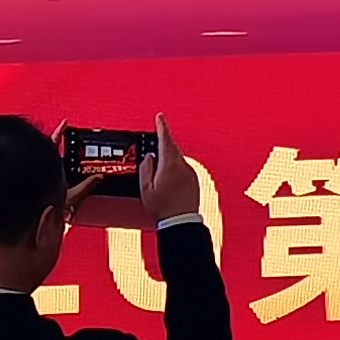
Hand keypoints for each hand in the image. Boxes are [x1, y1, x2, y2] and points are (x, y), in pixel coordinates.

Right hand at [140, 119, 203, 234]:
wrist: (181, 221)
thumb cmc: (163, 208)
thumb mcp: (145, 188)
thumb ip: (146, 169)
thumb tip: (149, 158)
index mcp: (169, 164)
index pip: (165, 138)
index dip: (162, 126)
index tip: (160, 117)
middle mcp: (182, 166)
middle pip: (172, 148)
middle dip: (164, 143)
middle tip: (156, 143)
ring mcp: (190, 173)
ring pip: (178, 159)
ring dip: (169, 160)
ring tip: (159, 172)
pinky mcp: (194, 181)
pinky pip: (183, 169)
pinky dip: (176, 170)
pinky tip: (170, 181)